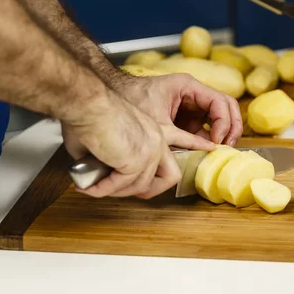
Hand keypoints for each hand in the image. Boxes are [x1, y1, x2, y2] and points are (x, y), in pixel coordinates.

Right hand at [61, 90, 214, 198]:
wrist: (86, 103)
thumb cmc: (88, 114)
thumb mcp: (106, 138)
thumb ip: (112, 157)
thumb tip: (98, 176)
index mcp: (154, 128)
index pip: (182, 138)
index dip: (193, 145)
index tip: (207, 148)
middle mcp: (157, 139)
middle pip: (170, 175)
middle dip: (148, 189)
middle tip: (118, 188)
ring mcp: (151, 150)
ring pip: (142, 186)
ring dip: (116, 190)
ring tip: (94, 186)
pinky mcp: (138, 160)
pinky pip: (122, 185)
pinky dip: (103, 189)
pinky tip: (89, 187)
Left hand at [117, 73, 242, 146]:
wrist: (110, 104)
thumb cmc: (132, 104)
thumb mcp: (159, 125)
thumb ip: (184, 138)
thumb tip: (207, 151)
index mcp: (188, 86)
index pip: (220, 102)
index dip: (223, 122)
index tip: (216, 141)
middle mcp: (194, 94)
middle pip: (226, 106)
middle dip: (231, 127)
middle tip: (227, 146)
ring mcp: (193, 106)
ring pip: (221, 116)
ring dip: (224, 133)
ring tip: (221, 151)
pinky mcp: (187, 119)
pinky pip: (206, 127)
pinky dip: (211, 139)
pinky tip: (208, 152)